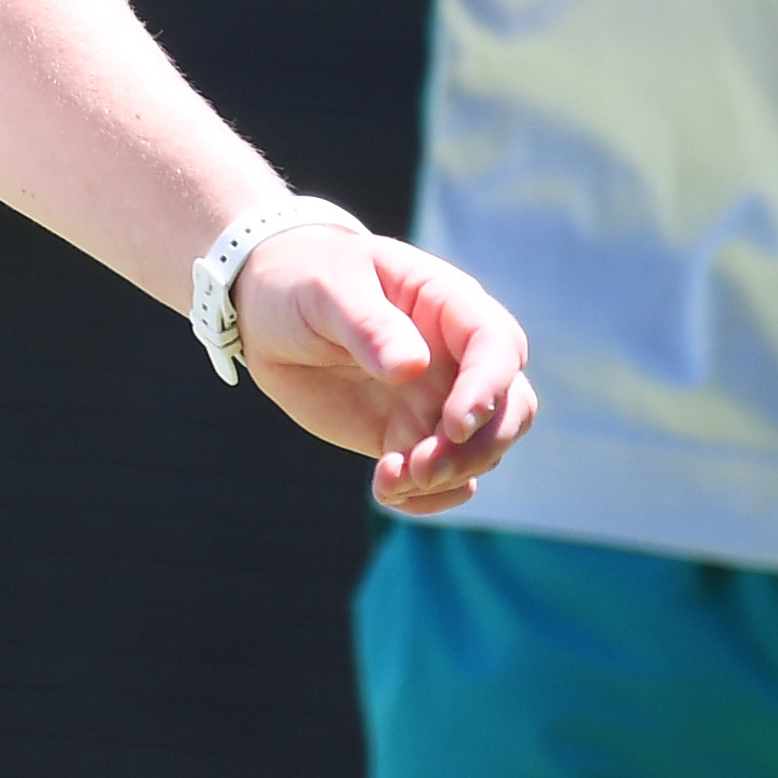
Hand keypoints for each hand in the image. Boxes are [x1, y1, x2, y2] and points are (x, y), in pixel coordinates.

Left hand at [234, 222, 539, 511]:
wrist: (267, 312)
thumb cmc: (304, 279)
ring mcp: (436, 399)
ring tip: (389, 478)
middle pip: (510, 407)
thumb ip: (369, 325)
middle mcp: (455, 355)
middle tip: (423, 467)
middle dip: (479, 446)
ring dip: (450, 476)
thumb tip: (413, 366)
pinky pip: (442, 478)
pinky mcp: (407, 435)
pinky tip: (388, 492)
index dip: (488, 388)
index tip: (456, 424)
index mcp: (447, 304)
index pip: (496, 345)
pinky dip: (428, 498)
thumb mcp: (328, 290)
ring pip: (482, 449)